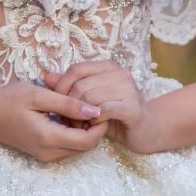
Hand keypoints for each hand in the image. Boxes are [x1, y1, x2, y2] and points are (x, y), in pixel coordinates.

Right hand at [0, 80, 108, 162]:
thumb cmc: (10, 99)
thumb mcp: (39, 96)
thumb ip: (68, 104)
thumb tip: (96, 110)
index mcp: (49, 139)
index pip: (88, 141)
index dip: (99, 125)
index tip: (100, 104)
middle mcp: (49, 153)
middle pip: (85, 146)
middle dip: (93, 127)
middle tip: (88, 103)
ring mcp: (45, 155)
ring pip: (77, 147)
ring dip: (83, 129)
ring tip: (76, 106)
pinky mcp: (42, 152)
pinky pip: (66, 146)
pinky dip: (72, 132)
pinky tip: (65, 114)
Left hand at [42, 60, 164, 154]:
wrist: (149, 129)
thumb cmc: (117, 113)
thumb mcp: (91, 97)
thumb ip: (71, 86)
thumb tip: (46, 77)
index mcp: (108, 67)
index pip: (76, 69)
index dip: (62, 87)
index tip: (58, 105)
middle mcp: (119, 73)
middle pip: (80, 85)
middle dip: (69, 106)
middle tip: (68, 121)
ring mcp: (128, 89)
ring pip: (90, 98)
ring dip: (80, 116)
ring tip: (80, 126)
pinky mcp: (133, 108)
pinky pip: (104, 110)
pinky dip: (94, 121)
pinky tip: (94, 127)